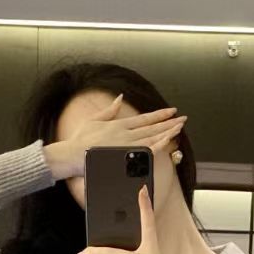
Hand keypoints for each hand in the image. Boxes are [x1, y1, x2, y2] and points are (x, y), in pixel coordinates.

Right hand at [43, 94, 186, 178]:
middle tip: (182, 119)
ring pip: (152, 137)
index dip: (159, 115)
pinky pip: (146, 150)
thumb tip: (119, 97)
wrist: (71, 155)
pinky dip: (158, 145)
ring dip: (167, 132)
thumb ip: (109, 110)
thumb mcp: (94, 120)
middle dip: (169, 123)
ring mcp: (126, 144)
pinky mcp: (124, 155)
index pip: (145, 119)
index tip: (171, 111)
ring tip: (179, 127)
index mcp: (119, 124)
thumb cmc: (79, 140)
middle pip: (152, 127)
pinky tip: (168, 142)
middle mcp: (125, 133)